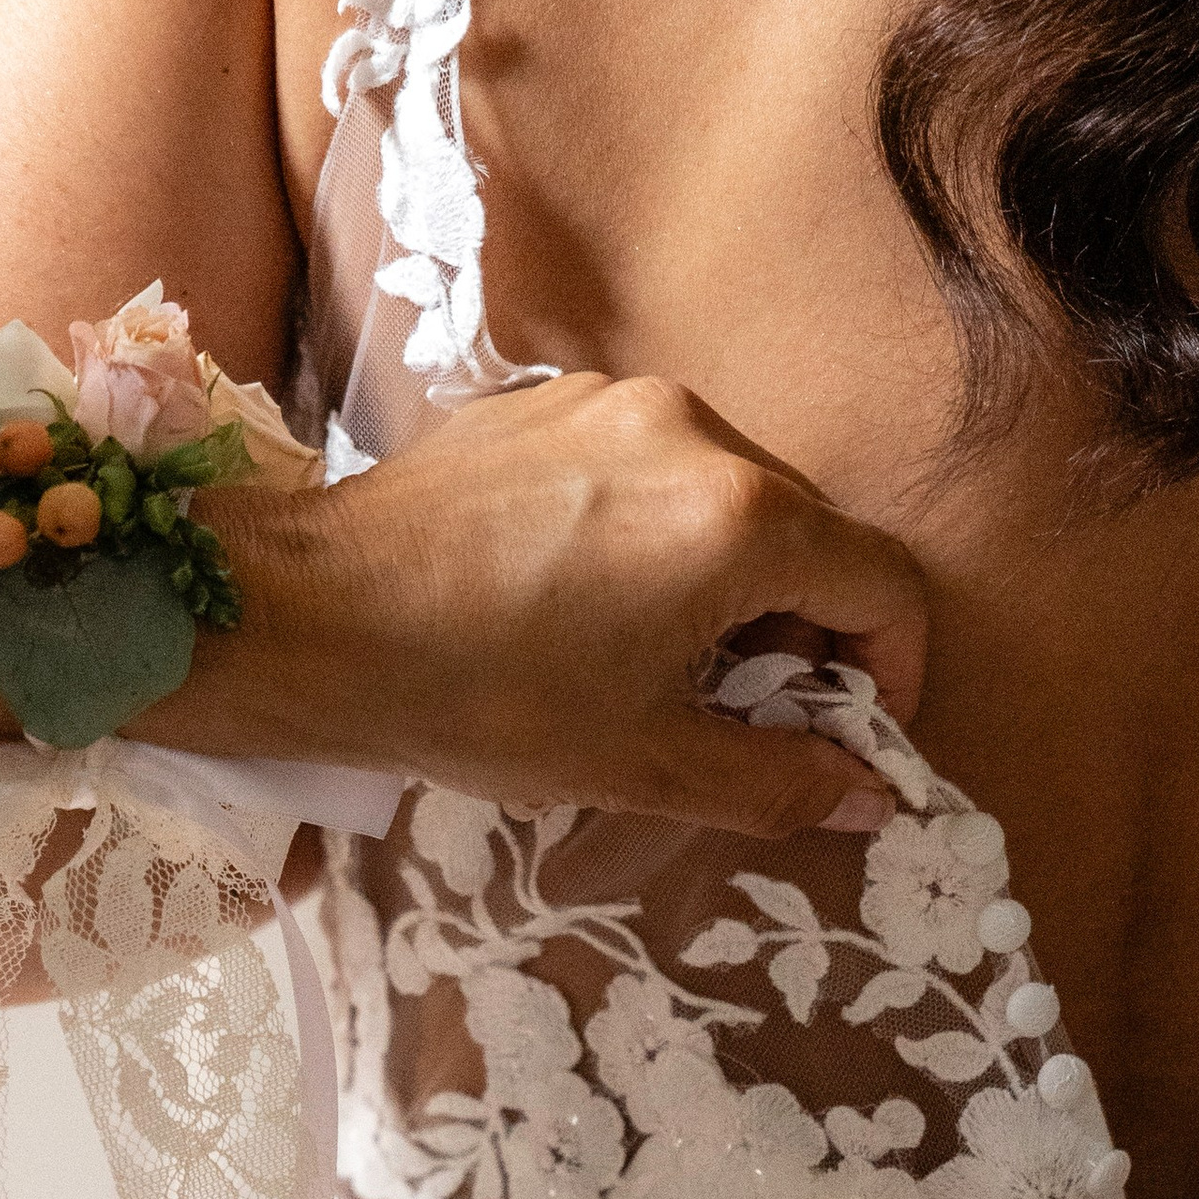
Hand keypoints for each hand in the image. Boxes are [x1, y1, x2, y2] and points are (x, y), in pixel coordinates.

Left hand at [223, 373, 927, 834]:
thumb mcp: (645, 764)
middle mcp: (695, 431)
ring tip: (662, 663)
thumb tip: (870, 798)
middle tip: (748, 716)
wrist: (308, 618)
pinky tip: (593, 604)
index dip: (890, 671)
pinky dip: (662, 535)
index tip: (847, 732)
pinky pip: (654, 466)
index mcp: (739, 519)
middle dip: (808, 631)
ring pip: (735, 496)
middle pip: (814, 533)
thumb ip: (779, 780)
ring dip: (735, 583)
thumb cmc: (478, 696)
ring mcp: (618, 402)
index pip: (884, 583)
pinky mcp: (552, 400)